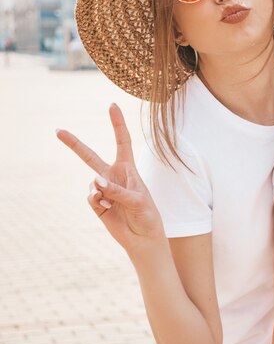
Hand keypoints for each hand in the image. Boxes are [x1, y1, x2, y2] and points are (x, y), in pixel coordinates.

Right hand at [56, 104, 164, 255]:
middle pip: (90, 156)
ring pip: (91, 182)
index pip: (122, 141)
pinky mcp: (96, 203)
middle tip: (58, 131)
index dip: (117, 123)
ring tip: (113, 202)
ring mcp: (103, 189)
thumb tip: (95, 182)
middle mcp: (113, 176)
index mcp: (128, 169)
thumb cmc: (147, 215)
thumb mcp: (138, 200)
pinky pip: (90, 197)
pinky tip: (108, 208)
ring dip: (101, 191)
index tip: (112, 105)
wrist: (142, 238)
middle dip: (74, 144)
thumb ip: (117, 190)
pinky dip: (98, 201)